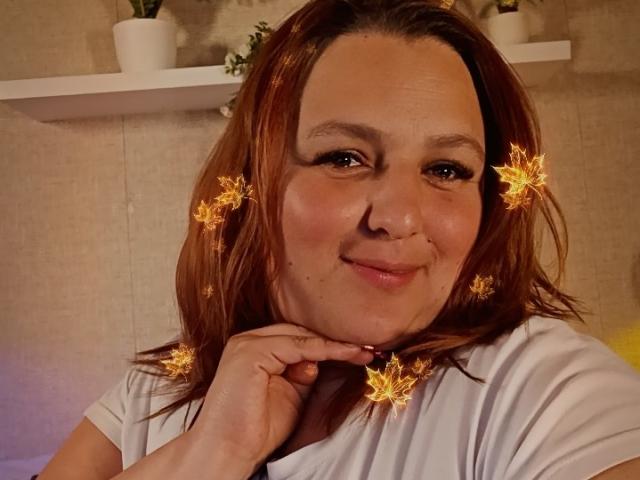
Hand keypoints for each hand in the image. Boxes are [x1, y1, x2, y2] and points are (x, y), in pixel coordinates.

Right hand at [187, 323, 372, 474]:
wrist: (228, 450)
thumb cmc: (255, 429)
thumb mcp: (290, 395)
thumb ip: (303, 374)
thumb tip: (320, 361)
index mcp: (254, 348)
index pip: (296, 336)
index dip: (328, 343)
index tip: (358, 351)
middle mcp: (248, 340)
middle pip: (299, 331)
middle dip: (334, 340)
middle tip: (366, 349)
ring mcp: (247, 343)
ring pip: (300, 335)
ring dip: (334, 344)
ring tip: (362, 352)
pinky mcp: (250, 352)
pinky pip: (297, 345)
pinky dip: (324, 350)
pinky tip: (345, 354)